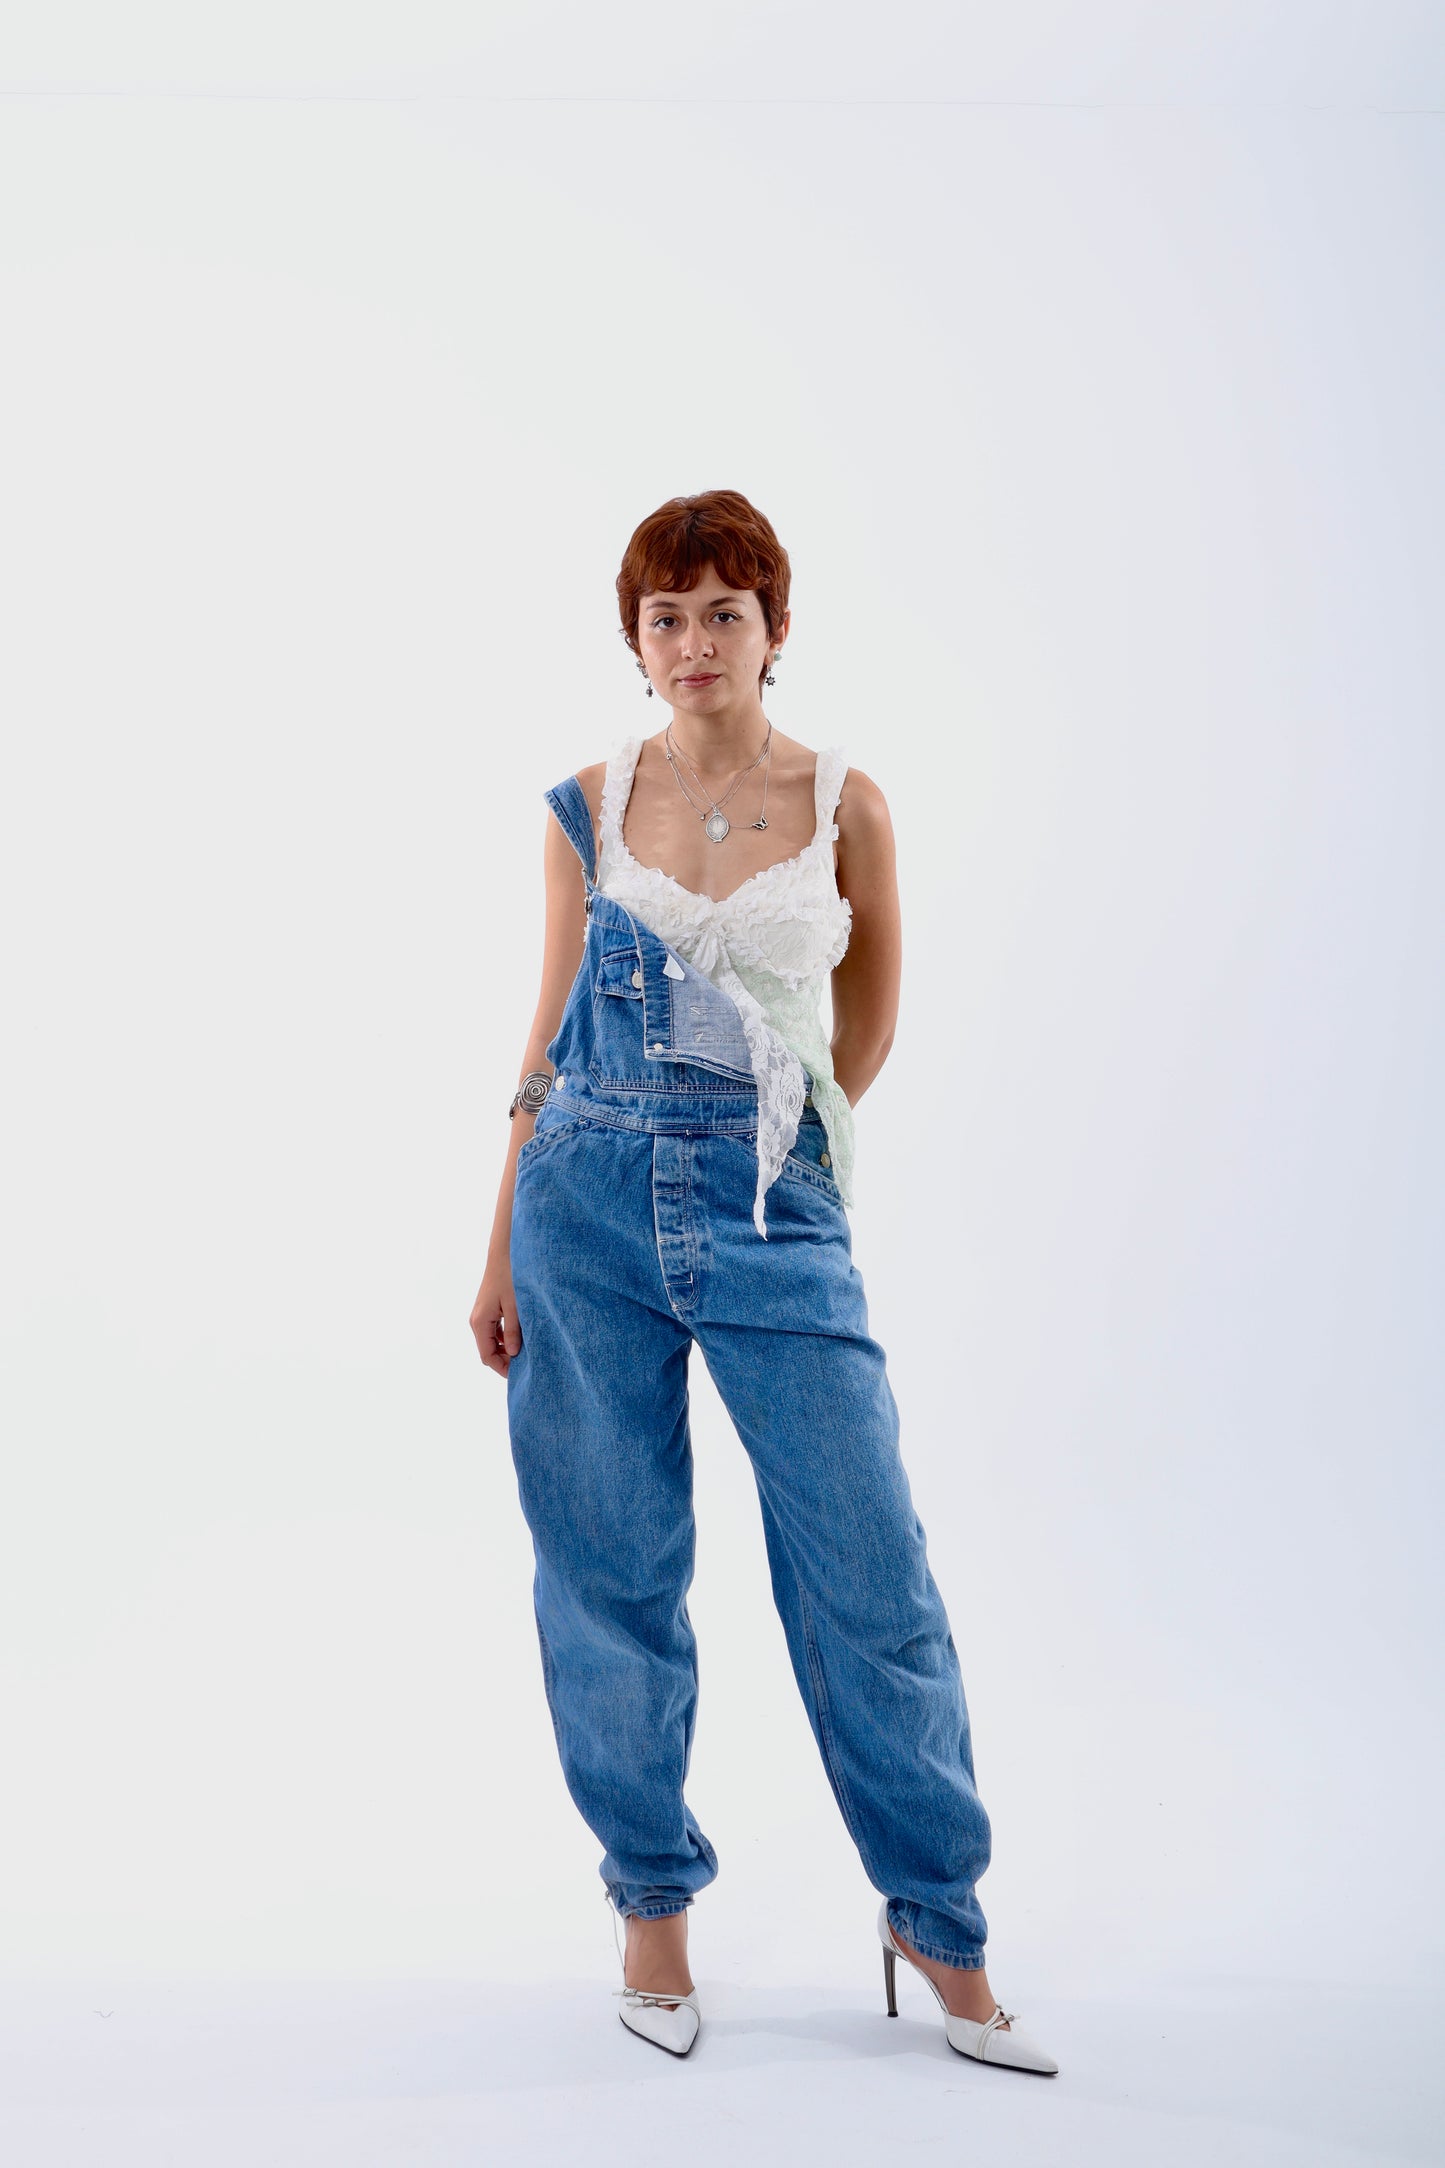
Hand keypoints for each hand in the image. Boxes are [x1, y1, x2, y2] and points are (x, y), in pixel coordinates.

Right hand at [470, 1259, 521, 1377]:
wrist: (504, 1253)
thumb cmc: (511, 1277)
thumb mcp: (516, 1307)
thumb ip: (513, 1332)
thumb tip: (512, 1353)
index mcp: (480, 1322)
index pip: (487, 1356)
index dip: (502, 1368)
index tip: (520, 1374)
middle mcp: (477, 1321)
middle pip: (488, 1351)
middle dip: (505, 1359)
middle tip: (527, 1362)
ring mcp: (481, 1315)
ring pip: (491, 1342)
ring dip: (506, 1348)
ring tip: (526, 1349)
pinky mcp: (488, 1309)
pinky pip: (494, 1331)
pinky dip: (505, 1337)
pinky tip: (521, 1335)